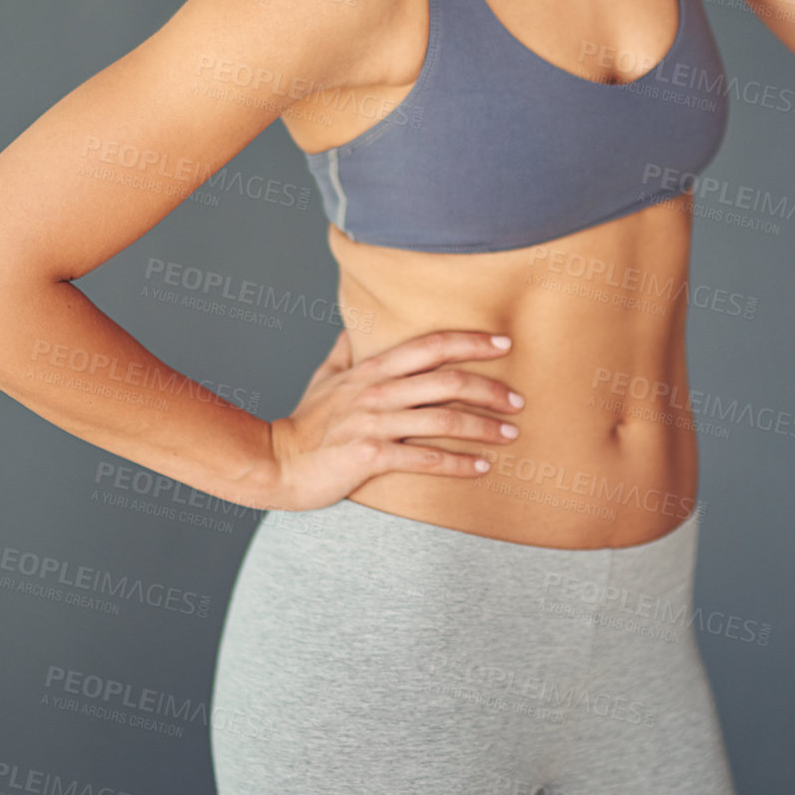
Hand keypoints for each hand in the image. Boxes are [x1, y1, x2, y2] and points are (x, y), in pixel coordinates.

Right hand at [265, 327, 523, 510]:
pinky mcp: (371, 456)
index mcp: (372, 369)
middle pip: (448, 382)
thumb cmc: (306, 422)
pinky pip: (426, 458)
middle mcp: (378, 391)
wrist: (276, 461)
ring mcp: (375, 423)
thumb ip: (347, 350)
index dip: (470, 341)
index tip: (504, 342)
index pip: (431, 345)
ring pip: (443, 420)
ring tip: (510, 433)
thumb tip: (358, 326)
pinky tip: (481, 468)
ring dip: (484, 427)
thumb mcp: (325, 377)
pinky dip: (459, 464)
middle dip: (490, 388)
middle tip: (518, 399)